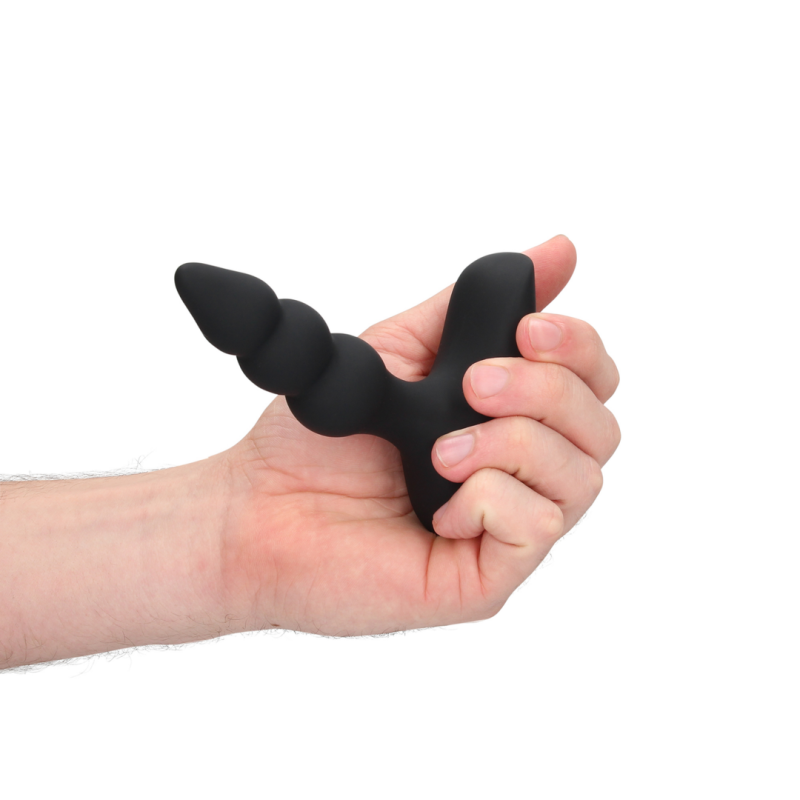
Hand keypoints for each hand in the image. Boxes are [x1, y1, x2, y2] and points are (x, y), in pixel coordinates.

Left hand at [217, 235, 619, 635]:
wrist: (260, 509)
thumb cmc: (324, 437)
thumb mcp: (401, 351)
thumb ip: (473, 306)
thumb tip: (560, 251)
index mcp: (507, 420)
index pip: (591, 382)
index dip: (579, 348)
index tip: (527, 330)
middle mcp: (520, 474)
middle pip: (599, 428)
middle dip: (544, 391)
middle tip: (471, 385)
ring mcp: (508, 528)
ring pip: (580, 478)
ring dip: (512, 444)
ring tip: (440, 450)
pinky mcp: (488, 576)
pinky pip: (538, 528)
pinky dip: (492, 501)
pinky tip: (438, 508)